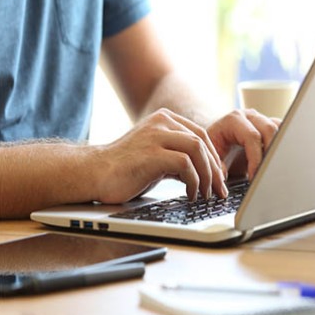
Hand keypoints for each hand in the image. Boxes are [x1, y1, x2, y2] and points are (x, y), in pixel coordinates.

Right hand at [93, 109, 227, 203]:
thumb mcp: (158, 157)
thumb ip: (179, 157)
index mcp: (164, 119)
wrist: (95, 174)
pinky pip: (185, 164)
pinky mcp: (151, 153)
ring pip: (197, 149)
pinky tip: (190, 194)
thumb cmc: (127, 169)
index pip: (201, 135)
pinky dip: (194, 181)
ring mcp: (155, 135)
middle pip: (202, 141)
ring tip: (206, 194)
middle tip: (219, 190)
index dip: (213, 157)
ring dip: (207, 175)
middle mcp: (162, 122)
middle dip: (214, 168)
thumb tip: (205, 171)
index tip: (218, 177)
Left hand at [207, 109, 280, 180]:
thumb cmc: (213, 148)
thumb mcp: (210, 157)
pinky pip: (283, 133)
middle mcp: (249, 116)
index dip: (256, 159)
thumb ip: (217, 166)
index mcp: (233, 120)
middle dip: (270, 154)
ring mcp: (261, 120)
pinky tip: (275, 163)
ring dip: (278, 149)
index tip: (254, 177)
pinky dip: (282, 147)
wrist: (215, 141)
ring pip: (280, 129)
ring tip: (270, 169)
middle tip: (265, 174)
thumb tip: (223, 176)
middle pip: (270, 130)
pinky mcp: (269, 127)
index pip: (252, 137)